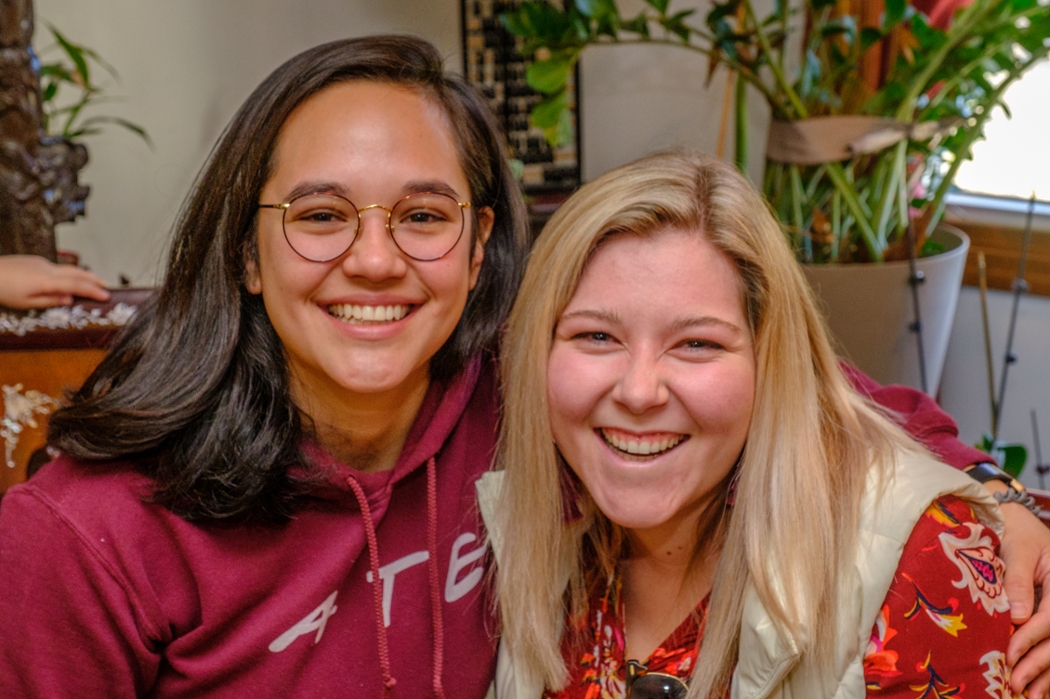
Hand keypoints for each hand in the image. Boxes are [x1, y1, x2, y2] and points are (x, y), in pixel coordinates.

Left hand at [0, 255, 109, 308]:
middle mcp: (47, 269)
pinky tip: (68, 279)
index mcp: (46, 281)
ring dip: (83, 275)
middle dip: (94, 279)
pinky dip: (69, 273)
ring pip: (68, 268)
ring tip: (93, 282)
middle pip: (77, 272)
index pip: (76, 285)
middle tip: (107, 286)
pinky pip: (57, 267)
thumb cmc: (2, 290)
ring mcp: (41, 262)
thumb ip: (50, 301)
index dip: (93, 290)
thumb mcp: (26, 303)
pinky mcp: (35, 260)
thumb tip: (69, 300)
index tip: (106, 296)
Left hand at [997, 497, 1049, 696]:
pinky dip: (1049, 666)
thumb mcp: (1016, 549)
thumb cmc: (1013, 529)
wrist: (1016, 518)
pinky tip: (1040, 688)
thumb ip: (1018, 581)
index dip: (1031, 637)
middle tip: (1017, 684)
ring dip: (1048, 673)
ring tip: (1029, 694)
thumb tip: (1018, 617)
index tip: (1010, 654)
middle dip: (1039, 663)